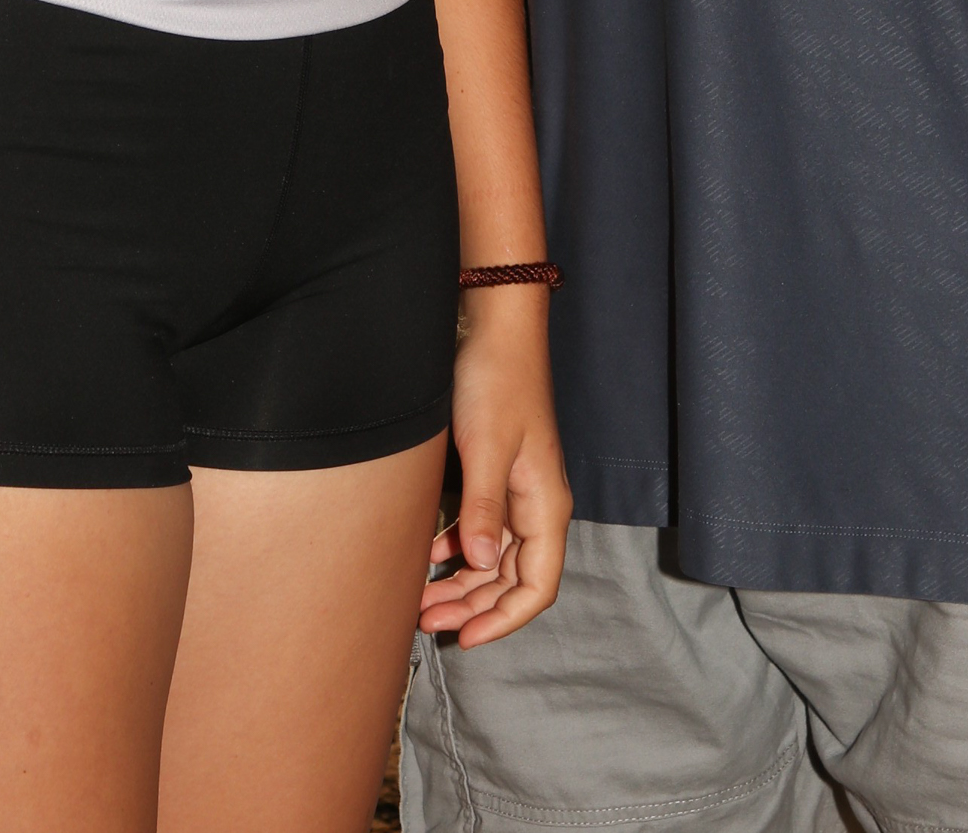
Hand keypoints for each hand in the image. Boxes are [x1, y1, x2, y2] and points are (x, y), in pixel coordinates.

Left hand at [418, 291, 570, 645]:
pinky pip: (481, 528)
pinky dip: (456, 549)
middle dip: (474, 608)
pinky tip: (429, 555)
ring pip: (493, 558)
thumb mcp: (487, 449)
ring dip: (462, 584)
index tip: (465, 638)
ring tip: (421, 602)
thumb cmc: (497, 383)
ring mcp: (517, 490)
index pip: (537, 586)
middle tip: (427, 622)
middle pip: (512, 579)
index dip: (505, 620)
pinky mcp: (496, 473)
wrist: (495, 328)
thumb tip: (477, 568)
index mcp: (545, 506)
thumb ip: (483, 510)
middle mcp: (536, 505)